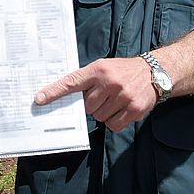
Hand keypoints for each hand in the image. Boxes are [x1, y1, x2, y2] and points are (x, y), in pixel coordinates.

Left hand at [35, 58, 156, 132]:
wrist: (155, 71)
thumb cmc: (123, 71)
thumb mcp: (104, 67)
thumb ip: (87, 80)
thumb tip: (67, 99)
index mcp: (98, 70)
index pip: (71, 82)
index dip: (54, 92)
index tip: (39, 99)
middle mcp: (109, 82)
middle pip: (87, 107)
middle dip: (93, 105)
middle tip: (105, 96)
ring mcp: (122, 96)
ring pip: (100, 117)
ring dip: (105, 113)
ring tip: (116, 101)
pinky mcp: (134, 108)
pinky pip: (113, 125)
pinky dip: (115, 121)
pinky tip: (122, 110)